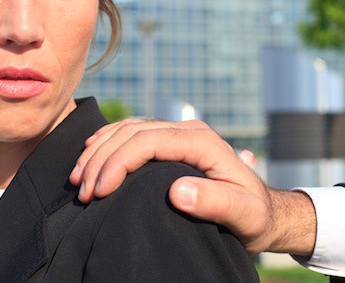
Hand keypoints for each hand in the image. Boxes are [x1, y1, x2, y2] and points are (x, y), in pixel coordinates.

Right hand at [69, 119, 315, 255]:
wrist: (265, 210)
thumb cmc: (255, 215)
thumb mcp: (244, 214)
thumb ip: (215, 202)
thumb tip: (177, 191)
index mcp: (202, 142)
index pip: (148, 141)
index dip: (118, 163)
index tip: (100, 192)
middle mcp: (189, 130)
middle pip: (132, 132)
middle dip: (101, 160)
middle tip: (84, 193)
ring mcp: (179, 133)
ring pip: (128, 128)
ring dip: (99, 150)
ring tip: (79, 179)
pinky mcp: (172, 141)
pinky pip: (132, 132)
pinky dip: (108, 142)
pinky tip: (92, 154)